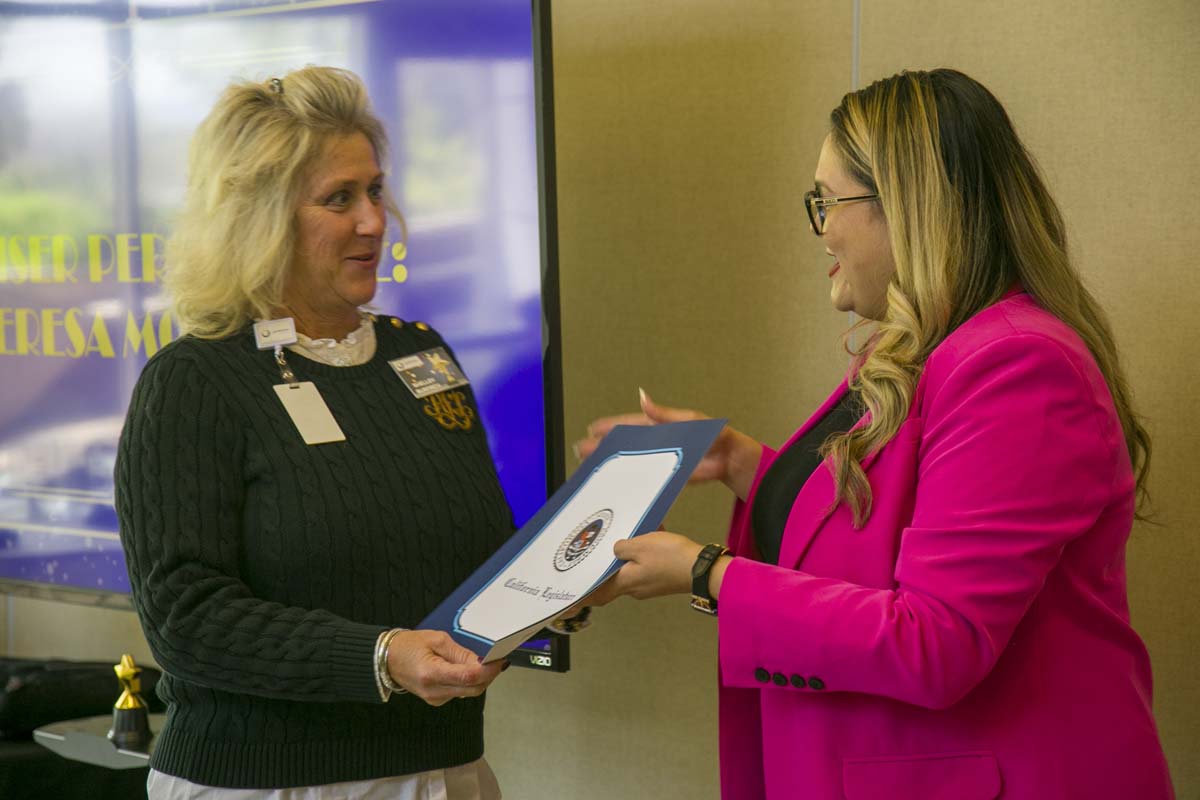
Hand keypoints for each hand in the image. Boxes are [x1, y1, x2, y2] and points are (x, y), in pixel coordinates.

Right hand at [386, 630, 504, 706]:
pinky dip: (469, 682)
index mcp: (432, 673)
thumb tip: (482, 661)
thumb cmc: (409, 646)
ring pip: (469, 692)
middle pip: (473, 688)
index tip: (499, 660)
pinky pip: (460, 692)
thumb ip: (460, 653)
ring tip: (482, 662)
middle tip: (496, 660)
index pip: (469, 676)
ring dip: (480, 678)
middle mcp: (434, 691)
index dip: (488, 669)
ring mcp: (436, 698)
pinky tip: (467, 669)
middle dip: (489, 675)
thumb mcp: (437, 640)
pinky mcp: (437, 700)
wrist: (387, 660)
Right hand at [575, 390, 760, 496]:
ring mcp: (660, 460)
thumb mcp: (689, 420)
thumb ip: (664, 414)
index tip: (591, 429)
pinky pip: (645, 479)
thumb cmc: (715, 434)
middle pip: (624, 444)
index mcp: (659, 425)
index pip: (629, 424)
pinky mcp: (666, 476)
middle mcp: (656, 442)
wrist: (731, 460)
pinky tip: (616, 485)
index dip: (609, 427)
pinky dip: (630, 481)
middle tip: (581, 452)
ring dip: (612, 465)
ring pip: (630, 462)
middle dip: (602, 448)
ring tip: (591, 468)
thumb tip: (642, 397)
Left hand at [585, 532, 703, 605]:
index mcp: (625, 583)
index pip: (598, 594)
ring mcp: (650, 585)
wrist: (702, 569)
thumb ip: (622, 548)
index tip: (570, 600)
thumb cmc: (669, 558)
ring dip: (630, 554)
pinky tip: (653, 536)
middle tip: (601, 550)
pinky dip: (645, 553)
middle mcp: (635, 588)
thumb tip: (616, 550)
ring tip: (634, 534)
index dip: (584, 596)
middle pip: (614, 578)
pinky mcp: (662, 580)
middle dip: (608, 564)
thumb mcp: (641, 545)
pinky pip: (646, 566)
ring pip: (632, 569)